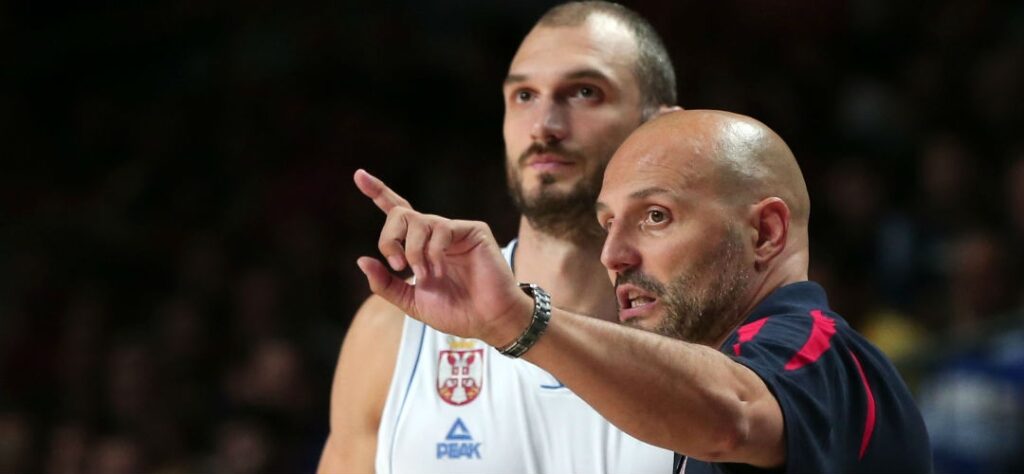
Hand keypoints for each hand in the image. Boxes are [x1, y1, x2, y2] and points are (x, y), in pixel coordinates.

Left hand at [353, 170, 532, 345]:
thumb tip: (361, 260)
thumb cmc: (456, 312)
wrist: (488, 321)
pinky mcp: (473, 230)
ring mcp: (454, 230)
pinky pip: (441, 230)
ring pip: (418, 221)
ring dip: (413, 252)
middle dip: (389, 238)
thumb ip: (386, 284)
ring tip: (427, 275)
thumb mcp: (412, 301)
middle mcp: (435, 233)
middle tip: (397, 265)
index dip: (378, 192)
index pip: (397, 213)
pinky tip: (440, 270)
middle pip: (400, 213)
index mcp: (420, 246)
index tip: (359, 175)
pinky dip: (434, 253)